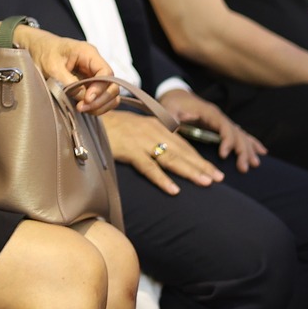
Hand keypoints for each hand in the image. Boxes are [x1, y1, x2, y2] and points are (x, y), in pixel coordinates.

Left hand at [9, 26, 116, 113]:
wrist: (34, 48)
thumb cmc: (43, 52)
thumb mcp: (52, 66)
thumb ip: (68, 82)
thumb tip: (84, 98)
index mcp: (88, 53)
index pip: (106, 73)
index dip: (100, 89)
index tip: (87, 99)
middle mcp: (95, 64)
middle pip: (111, 86)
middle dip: (100, 100)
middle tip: (81, 108)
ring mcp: (93, 74)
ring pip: (109, 94)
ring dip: (99, 105)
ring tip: (81, 109)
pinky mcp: (89, 84)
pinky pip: (100, 97)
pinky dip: (96, 106)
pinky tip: (82, 108)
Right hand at [104, 111, 221, 194]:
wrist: (88, 119)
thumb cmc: (112, 126)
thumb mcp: (137, 127)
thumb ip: (154, 135)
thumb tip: (169, 150)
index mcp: (157, 125)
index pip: (184, 144)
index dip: (200, 158)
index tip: (215, 171)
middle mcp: (153, 131)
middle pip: (182, 152)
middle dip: (202, 166)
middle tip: (219, 179)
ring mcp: (141, 140)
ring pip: (171, 158)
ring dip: (190, 171)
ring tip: (205, 182)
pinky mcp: (130, 150)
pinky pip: (149, 167)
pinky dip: (162, 179)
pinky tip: (174, 190)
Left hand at [157, 87, 264, 171]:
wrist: (175, 94)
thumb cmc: (172, 103)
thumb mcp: (168, 110)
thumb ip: (170, 120)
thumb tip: (170, 130)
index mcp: (209, 112)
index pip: (223, 126)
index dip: (226, 140)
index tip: (223, 155)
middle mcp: (219, 116)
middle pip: (236, 133)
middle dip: (242, 150)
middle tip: (243, 167)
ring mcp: (222, 121)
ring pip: (240, 135)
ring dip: (248, 149)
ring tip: (254, 164)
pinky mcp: (222, 126)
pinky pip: (240, 134)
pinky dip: (251, 142)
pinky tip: (262, 151)